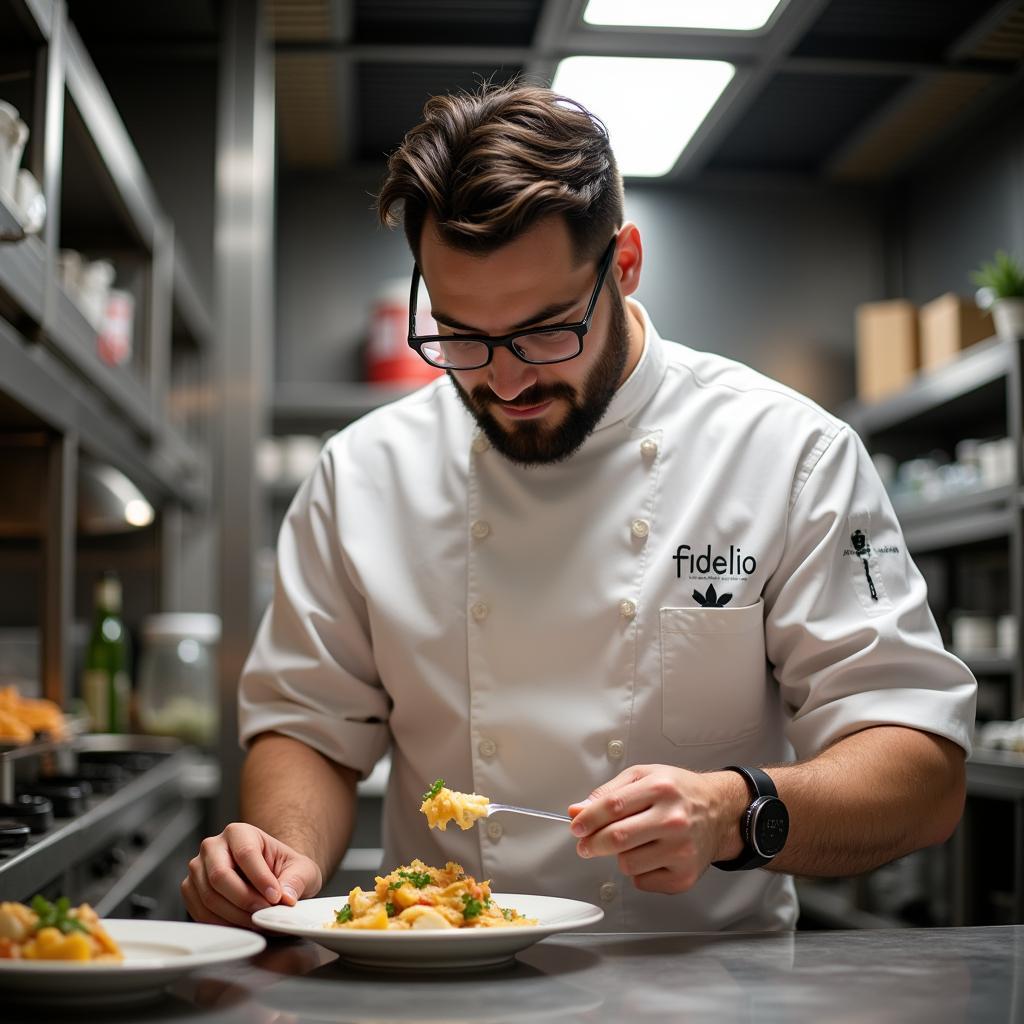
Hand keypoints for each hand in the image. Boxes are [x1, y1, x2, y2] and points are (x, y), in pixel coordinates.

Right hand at [182, 822, 322, 928]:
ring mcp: (198, 869)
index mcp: (239, 832)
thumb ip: (297, 880)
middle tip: (265, 914)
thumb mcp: (302, 869)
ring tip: (258, 923)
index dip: (261, 879)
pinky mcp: (191, 890)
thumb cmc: (284, 869)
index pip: (246, 853)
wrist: (269, 876)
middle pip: (220, 876)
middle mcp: (213, 846)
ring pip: (209, 897)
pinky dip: (223, 924)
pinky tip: (243, 926)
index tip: (276, 898)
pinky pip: (201, 912)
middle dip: (245, 900)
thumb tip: (286, 897)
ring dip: (235, 916)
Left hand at [567, 764, 745, 893]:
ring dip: (621, 856)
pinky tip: (651, 855)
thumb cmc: (679, 792)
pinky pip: (642, 881)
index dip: (587, 819)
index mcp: (660, 788)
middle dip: (592, 843)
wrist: (719, 811)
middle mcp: (673, 819)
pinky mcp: (684, 875)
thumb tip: (578, 810)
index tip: (576, 827)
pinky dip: (639, 871)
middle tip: (586, 844)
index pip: (613, 806)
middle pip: (617, 838)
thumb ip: (608, 792)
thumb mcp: (644, 776)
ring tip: (634, 843)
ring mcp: (681, 850)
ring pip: (627, 863)